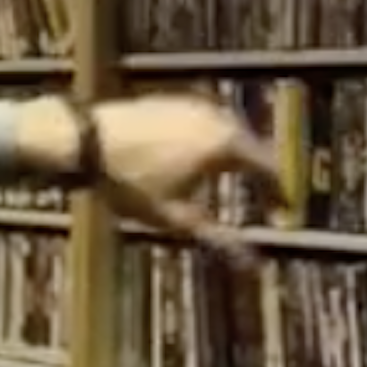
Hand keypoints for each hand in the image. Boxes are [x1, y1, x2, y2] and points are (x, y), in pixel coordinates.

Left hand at [15, 93, 283, 263]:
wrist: (83, 141)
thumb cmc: (129, 182)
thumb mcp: (175, 219)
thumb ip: (218, 240)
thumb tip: (253, 266)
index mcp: (226, 143)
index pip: (268, 168)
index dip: (278, 194)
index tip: (283, 214)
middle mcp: (217, 116)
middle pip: (251, 146)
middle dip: (259, 174)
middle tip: (267, 198)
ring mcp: (192, 103)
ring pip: (227, 132)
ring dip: (235, 156)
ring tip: (235, 179)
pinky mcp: (170, 100)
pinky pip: (203, 123)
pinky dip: (210, 143)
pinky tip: (198, 159)